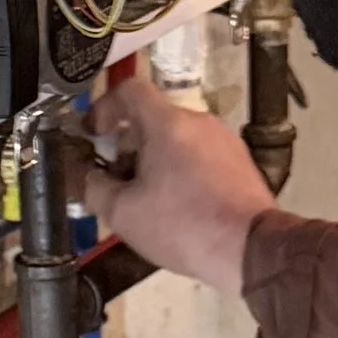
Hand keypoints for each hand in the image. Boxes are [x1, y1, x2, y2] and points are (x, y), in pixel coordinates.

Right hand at [80, 72, 277, 296]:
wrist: (251, 248)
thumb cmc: (182, 225)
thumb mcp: (124, 213)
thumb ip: (94, 187)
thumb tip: (86, 175)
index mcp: (168, 123)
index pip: (129, 90)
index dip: (104, 106)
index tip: (93, 134)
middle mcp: (199, 121)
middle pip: (153, 118)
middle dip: (127, 144)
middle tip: (115, 178)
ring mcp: (224, 140)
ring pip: (177, 138)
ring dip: (154, 159)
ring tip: (145, 197)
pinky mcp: (240, 161)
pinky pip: (200, 155)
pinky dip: (180, 169)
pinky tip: (178, 205)